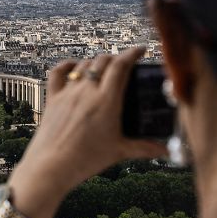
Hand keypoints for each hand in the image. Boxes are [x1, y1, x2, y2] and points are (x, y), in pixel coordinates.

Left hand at [8, 47, 169, 211]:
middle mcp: (86, 92)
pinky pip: (58, 73)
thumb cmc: (85, 160)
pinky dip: (67, 65)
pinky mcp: (53, 99)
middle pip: (103, 61)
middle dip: (116, 57)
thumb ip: (144, 148)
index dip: (132, 53)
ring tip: (104, 67)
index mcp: (106, 101)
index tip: (141, 50)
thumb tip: (165, 150)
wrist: (51, 168)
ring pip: (83, 65)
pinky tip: (74, 66)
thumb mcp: (119, 152)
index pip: (121, 66)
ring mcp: (68, 93)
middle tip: (124, 63)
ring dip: (96, 61)